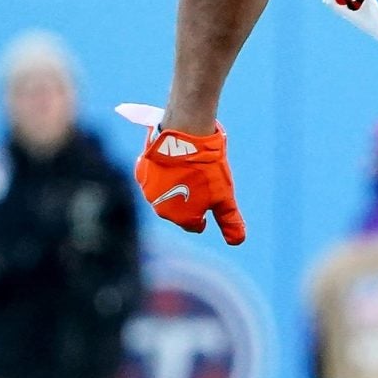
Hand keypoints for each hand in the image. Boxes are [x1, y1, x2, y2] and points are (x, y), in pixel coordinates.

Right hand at [134, 124, 244, 244]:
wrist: (186, 135)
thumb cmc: (208, 169)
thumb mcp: (224, 197)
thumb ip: (229, 221)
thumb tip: (236, 241)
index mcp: (182, 219)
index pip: (195, 225)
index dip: (205, 214)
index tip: (210, 198)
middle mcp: (161, 210)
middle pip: (178, 211)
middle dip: (189, 201)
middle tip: (200, 181)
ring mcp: (148, 192)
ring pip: (164, 196)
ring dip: (174, 188)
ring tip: (187, 171)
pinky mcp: (140, 173)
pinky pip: (153, 180)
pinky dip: (162, 175)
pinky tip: (173, 164)